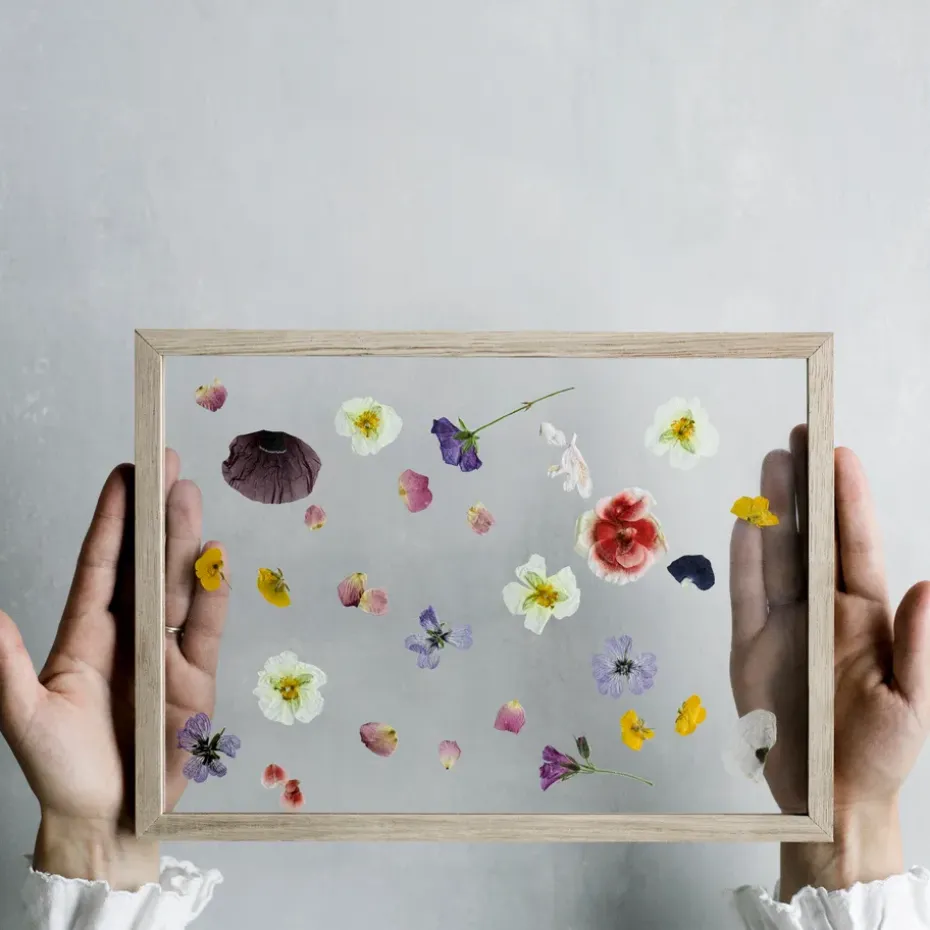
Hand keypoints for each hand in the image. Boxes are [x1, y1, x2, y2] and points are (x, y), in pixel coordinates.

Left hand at [0, 451, 228, 888]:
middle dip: (156, 514)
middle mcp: (131, 633)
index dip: (112, 518)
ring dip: (185, 542)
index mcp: (86, 635)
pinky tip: (217, 559)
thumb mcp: (22, 717)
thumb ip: (8, 666)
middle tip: (168, 466)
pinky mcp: (197, 678)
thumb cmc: (62, 771)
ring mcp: (166, 652)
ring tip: (189, 498)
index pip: (102, 564)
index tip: (124, 474)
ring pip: (180, 586)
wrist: (110, 819)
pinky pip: (209, 629)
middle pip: (146, 563)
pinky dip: (216, 595)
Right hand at [730, 426, 929, 898]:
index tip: (837, 453)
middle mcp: (821, 610)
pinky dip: (742, 556)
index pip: (852, 545)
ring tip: (769, 467)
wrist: (826, 801)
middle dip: (804, 488)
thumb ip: (920, 648)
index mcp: (863, 617)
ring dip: (770, 511)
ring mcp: (782, 625)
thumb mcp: (912, 707)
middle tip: (795, 441)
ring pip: (773, 555)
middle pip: (808, 538)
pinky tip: (744, 522)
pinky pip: (744, 593)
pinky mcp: (748, 645)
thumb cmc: (877, 756)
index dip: (845, 499)